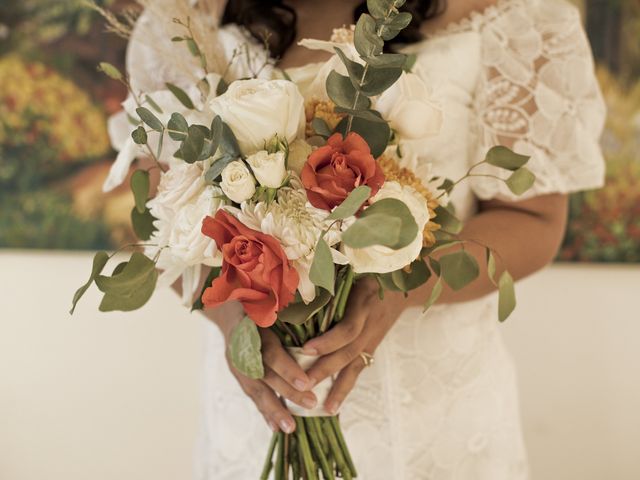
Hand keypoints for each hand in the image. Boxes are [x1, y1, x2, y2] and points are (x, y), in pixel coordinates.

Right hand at [216, 302, 317, 432]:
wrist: (225, 302)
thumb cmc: (256, 295)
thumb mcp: (268, 295)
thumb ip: (285, 303)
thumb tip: (314, 302)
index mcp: (251, 327)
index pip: (270, 352)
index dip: (287, 368)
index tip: (307, 382)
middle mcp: (241, 347)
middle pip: (265, 375)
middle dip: (287, 392)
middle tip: (311, 404)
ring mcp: (236, 361)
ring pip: (256, 389)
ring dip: (273, 409)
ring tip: (291, 428)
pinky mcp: (237, 372)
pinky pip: (252, 394)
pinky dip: (264, 411)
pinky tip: (276, 428)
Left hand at [301, 276, 404, 413]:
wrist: (402, 276)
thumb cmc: (365, 266)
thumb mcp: (350, 266)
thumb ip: (327, 276)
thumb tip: (291, 285)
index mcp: (363, 300)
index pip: (348, 328)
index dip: (328, 341)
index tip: (306, 349)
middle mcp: (369, 320)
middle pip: (348, 350)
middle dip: (325, 368)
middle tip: (303, 383)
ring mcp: (372, 334)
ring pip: (354, 364)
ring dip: (336, 385)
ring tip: (321, 406)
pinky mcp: (371, 344)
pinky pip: (358, 368)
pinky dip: (344, 387)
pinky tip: (332, 406)